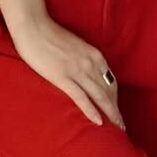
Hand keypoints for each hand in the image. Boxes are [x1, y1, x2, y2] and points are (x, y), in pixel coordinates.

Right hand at [9, 14, 125, 130]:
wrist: (33, 26)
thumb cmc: (50, 35)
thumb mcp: (75, 46)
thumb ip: (83, 59)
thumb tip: (86, 73)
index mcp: (94, 55)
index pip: (110, 82)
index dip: (115, 99)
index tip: (117, 111)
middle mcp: (90, 63)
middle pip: (108, 91)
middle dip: (116, 111)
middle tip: (122, 127)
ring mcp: (77, 70)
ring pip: (99, 96)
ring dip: (110, 114)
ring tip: (116, 130)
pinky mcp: (62, 77)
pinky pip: (80, 97)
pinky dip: (91, 110)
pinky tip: (98, 122)